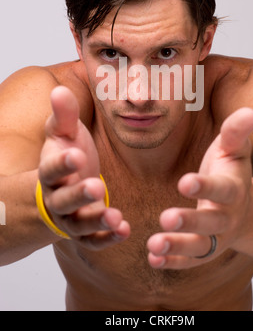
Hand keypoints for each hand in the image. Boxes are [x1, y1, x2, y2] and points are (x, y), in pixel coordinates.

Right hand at [38, 86, 129, 248]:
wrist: (64, 183)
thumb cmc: (67, 152)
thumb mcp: (64, 133)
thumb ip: (64, 115)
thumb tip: (58, 90)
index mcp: (49, 171)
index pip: (51, 169)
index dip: (63, 163)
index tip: (77, 154)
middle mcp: (56, 197)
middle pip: (64, 200)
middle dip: (79, 194)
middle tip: (97, 186)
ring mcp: (69, 217)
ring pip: (78, 224)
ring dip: (96, 221)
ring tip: (115, 216)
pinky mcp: (84, 231)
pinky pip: (93, 240)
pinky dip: (107, 238)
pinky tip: (125, 229)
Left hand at [147, 107, 252, 268]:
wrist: (245, 209)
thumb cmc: (231, 173)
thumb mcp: (234, 150)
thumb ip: (236, 133)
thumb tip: (250, 111)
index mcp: (233, 190)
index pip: (220, 189)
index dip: (204, 186)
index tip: (184, 182)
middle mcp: (226, 217)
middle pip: (210, 223)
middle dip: (189, 221)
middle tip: (166, 218)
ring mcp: (216, 237)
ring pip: (199, 246)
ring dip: (177, 246)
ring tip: (154, 244)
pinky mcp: (204, 250)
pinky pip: (190, 261)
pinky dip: (173, 262)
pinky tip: (153, 259)